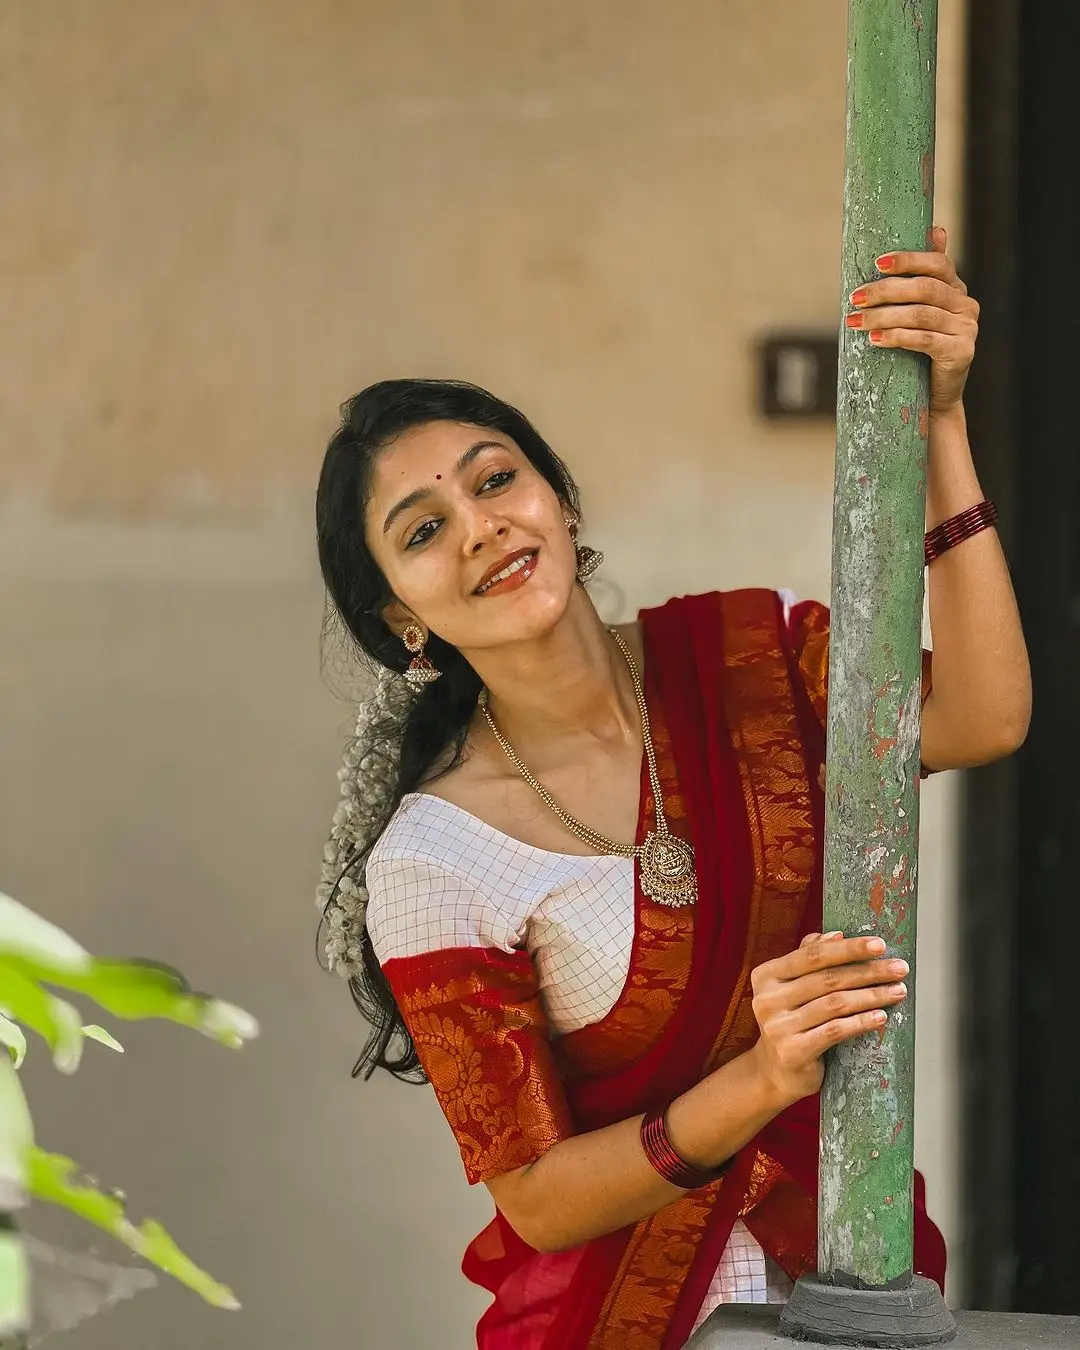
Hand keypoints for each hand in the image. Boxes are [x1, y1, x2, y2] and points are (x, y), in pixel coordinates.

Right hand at [747, 931, 908, 1106]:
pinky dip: (861, 1022)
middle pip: (827, 979)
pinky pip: (835, 1031)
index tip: (879, 945)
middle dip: (868, 971)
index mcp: (767, 975)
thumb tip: (836, 935)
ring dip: (871, 996)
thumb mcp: (791, 987)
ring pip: (835, 1004)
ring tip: (897, 991)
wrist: (774, 1071)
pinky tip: (880, 1016)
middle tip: (899, 969)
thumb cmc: (791, 1021)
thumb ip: (808, 958)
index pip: (812, 955)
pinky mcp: (793, 1051)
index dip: (848, 949)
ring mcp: (778, 1026)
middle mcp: (767, 999)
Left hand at [846, 225, 978, 415]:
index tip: (876, 264)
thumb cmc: (919, 352)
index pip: (937, 264)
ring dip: (883, 316)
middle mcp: (966, 305)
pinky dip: (896, 337)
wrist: (934, 398)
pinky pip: (924, 340)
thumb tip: (937, 230)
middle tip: (855, 298)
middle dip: (885, 291)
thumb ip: (921, 279)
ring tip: (856, 321)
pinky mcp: (961, 352)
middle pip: (924, 289)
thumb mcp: (918, 314)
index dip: (908, 260)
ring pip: (920, 315)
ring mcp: (967, 329)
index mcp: (956, 289)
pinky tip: (874, 339)